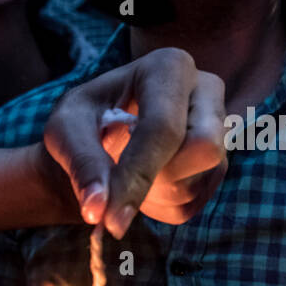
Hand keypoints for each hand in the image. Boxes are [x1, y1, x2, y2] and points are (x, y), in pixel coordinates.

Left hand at [44, 48, 226, 237]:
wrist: (102, 138)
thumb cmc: (84, 122)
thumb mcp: (66, 129)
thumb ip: (81, 162)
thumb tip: (97, 209)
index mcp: (170, 68)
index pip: (164, 127)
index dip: (137, 175)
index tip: (109, 218)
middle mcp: (206, 92)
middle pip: (204, 148)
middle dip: (157, 179)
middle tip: (117, 188)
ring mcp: (219, 130)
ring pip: (198, 181)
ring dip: (153, 195)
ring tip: (125, 175)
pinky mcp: (217, 165)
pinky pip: (193, 202)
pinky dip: (159, 205)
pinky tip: (144, 184)